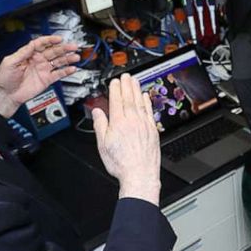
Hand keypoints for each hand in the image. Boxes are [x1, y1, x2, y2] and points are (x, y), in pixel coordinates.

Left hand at [0, 35, 79, 117]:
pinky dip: (66, 71)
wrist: (6, 95)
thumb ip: (23, 53)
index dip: (50, 40)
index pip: (41, 44)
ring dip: (67, 58)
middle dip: (63, 48)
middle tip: (72, 46)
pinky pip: (59, 74)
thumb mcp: (10, 62)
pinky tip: (72, 68)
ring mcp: (43, 70)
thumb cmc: (4, 79)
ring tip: (75, 56)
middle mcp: (37, 61)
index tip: (59, 39)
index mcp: (28, 54)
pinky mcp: (46, 80)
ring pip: (58, 62)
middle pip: (53, 51)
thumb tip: (32, 44)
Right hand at [93, 74, 160, 204]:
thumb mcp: (103, 145)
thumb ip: (100, 125)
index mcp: (119, 124)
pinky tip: (145, 96)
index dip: (115, 89)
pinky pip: (150, 112)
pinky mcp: (153, 131)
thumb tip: (97, 112)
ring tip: (134, 80)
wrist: (139, 174)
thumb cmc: (121, 163)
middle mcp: (133, 122)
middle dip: (126, 85)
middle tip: (125, 75)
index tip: (114, 81)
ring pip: (140, 103)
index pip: (116, 101)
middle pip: (129, 99)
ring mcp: (144, 125)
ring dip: (137, 90)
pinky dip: (147, 102)